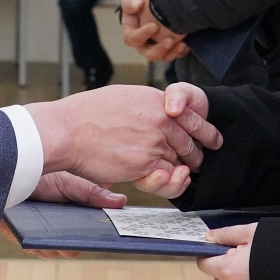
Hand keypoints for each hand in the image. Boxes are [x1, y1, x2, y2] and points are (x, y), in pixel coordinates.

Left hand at [5, 172, 123, 258]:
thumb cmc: (40, 176)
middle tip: (79, 239)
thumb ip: (92, 193)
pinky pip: (33, 247)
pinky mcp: (21, 237)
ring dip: (56, 245)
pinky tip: (40, 237)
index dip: (99, 237)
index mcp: (72, 217)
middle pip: (72, 246)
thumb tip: (122, 202)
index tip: (107, 237)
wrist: (7, 171)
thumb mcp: (69, 183)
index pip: (90, 233)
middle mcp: (57, 230)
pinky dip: (38, 243)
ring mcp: (39, 235)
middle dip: (76, 244)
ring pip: (53, 250)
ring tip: (60, 239)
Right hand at [24, 83, 221, 192]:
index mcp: (156, 100)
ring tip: (184, 175)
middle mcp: (161, 119)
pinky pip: (167, 177)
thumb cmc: (85, 115)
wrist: (68, 131)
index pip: (190, 116)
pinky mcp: (146, 163)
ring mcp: (156, 142)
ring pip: (180, 161)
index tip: (211, 139)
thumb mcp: (121, 98)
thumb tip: (149, 113)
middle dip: (195, 154)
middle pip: (189, 141)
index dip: (204, 130)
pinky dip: (169, 181)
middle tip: (196, 163)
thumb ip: (142, 107)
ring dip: (182, 170)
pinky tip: (166, 179)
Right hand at [120, 0, 190, 63]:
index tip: (154, 26)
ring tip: (181, 44)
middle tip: (170, 40)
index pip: (133, 39)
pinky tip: (187, 44)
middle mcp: (143, 46)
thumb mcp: (132, 1)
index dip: (143, 35)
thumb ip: (130, 2)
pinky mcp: (169, 51)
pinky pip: (175, 55)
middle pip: (149, 54)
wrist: (154, 7)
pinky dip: (181, 51)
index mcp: (131, 34)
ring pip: (163, 58)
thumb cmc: (139, 4)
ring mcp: (156, 50)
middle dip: (160, 49)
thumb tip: (138, 4)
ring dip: (172, 52)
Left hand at [198, 223, 255, 279]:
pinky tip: (266, 279)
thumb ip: (227, 234)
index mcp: (228, 270)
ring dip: (240, 278)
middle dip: (227, 266)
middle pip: (218, 277)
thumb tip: (209, 237)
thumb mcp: (253, 233)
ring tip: (260, 267)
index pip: (204, 264)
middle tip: (247, 254)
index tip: (218, 248)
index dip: (209, 254)